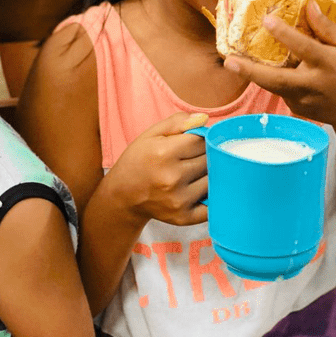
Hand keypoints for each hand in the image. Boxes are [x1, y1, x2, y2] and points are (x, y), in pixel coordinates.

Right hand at [103, 111, 208, 227]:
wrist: (122, 196)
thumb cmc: (138, 160)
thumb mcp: (150, 135)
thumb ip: (176, 123)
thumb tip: (204, 119)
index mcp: (163, 153)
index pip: (201, 140)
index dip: (200, 139)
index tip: (193, 142)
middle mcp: (172, 178)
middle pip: (209, 159)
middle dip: (205, 155)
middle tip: (192, 157)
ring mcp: (178, 200)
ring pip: (213, 180)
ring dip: (208, 175)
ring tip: (193, 173)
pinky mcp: (183, 217)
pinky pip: (212, 205)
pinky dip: (211, 196)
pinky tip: (198, 189)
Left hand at [223, 0, 335, 138]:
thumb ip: (327, 28)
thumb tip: (309, 5)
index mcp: (328, 64)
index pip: (304, 48)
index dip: (285, 34)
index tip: (267, 20)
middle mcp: (312, 84)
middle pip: (276, 79)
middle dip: (250, 71)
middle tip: (228, 61)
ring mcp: (301, 99)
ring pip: (271, 85)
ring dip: (251, 74)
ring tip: (232, 61)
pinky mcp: (295, 108)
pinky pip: (279, 89)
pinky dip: (270, 78)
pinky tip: (261, 68)